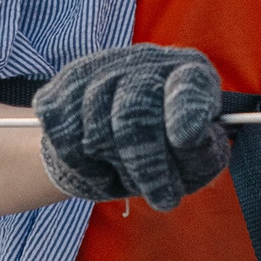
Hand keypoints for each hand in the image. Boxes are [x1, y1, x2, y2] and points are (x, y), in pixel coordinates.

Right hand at [34, 44, 229, 211]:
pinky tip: (100, 166)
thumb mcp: (192, 160)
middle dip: (151, 167)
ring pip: (99, 131)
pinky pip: (67, 144)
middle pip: (137, 113)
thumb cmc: (160, 155)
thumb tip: (194, 143)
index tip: (185, 138)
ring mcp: (97, 72)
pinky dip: (86, 169)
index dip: (186, 107)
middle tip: (163, 199)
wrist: (98, 150)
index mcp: (187, 71)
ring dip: (119, 169)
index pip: (187, 82)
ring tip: (131, 177)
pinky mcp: (57, 95)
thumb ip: (203, 156)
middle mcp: (143, 61)